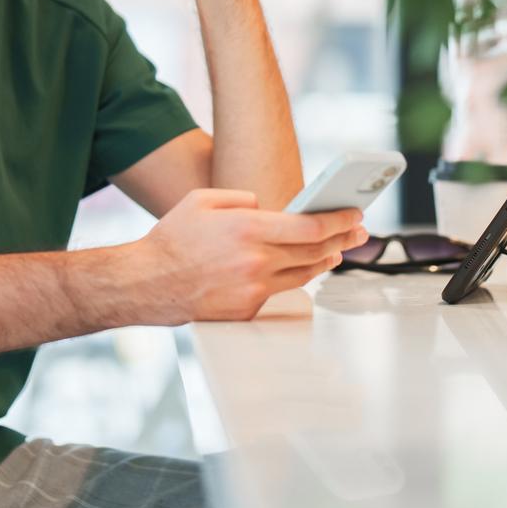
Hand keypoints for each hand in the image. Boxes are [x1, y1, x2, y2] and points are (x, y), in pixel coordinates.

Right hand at [126, 189, 366, 323]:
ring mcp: (254, 288)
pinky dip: (295, 277)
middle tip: (359, 232)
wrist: (147, 283)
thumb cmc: (172, 239)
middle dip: (343, 239)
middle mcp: (256, 260)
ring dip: (326, 260)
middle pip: (315, 250)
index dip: (339, 220)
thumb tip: (268, 208)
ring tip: (338, 250)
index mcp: (248, 228)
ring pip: (304, 273)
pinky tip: (304, 268)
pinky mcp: (248, 308)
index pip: (311, 225)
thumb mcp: (204, 200)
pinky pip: (281, 290)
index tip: (355, 214)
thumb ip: (241, 199)